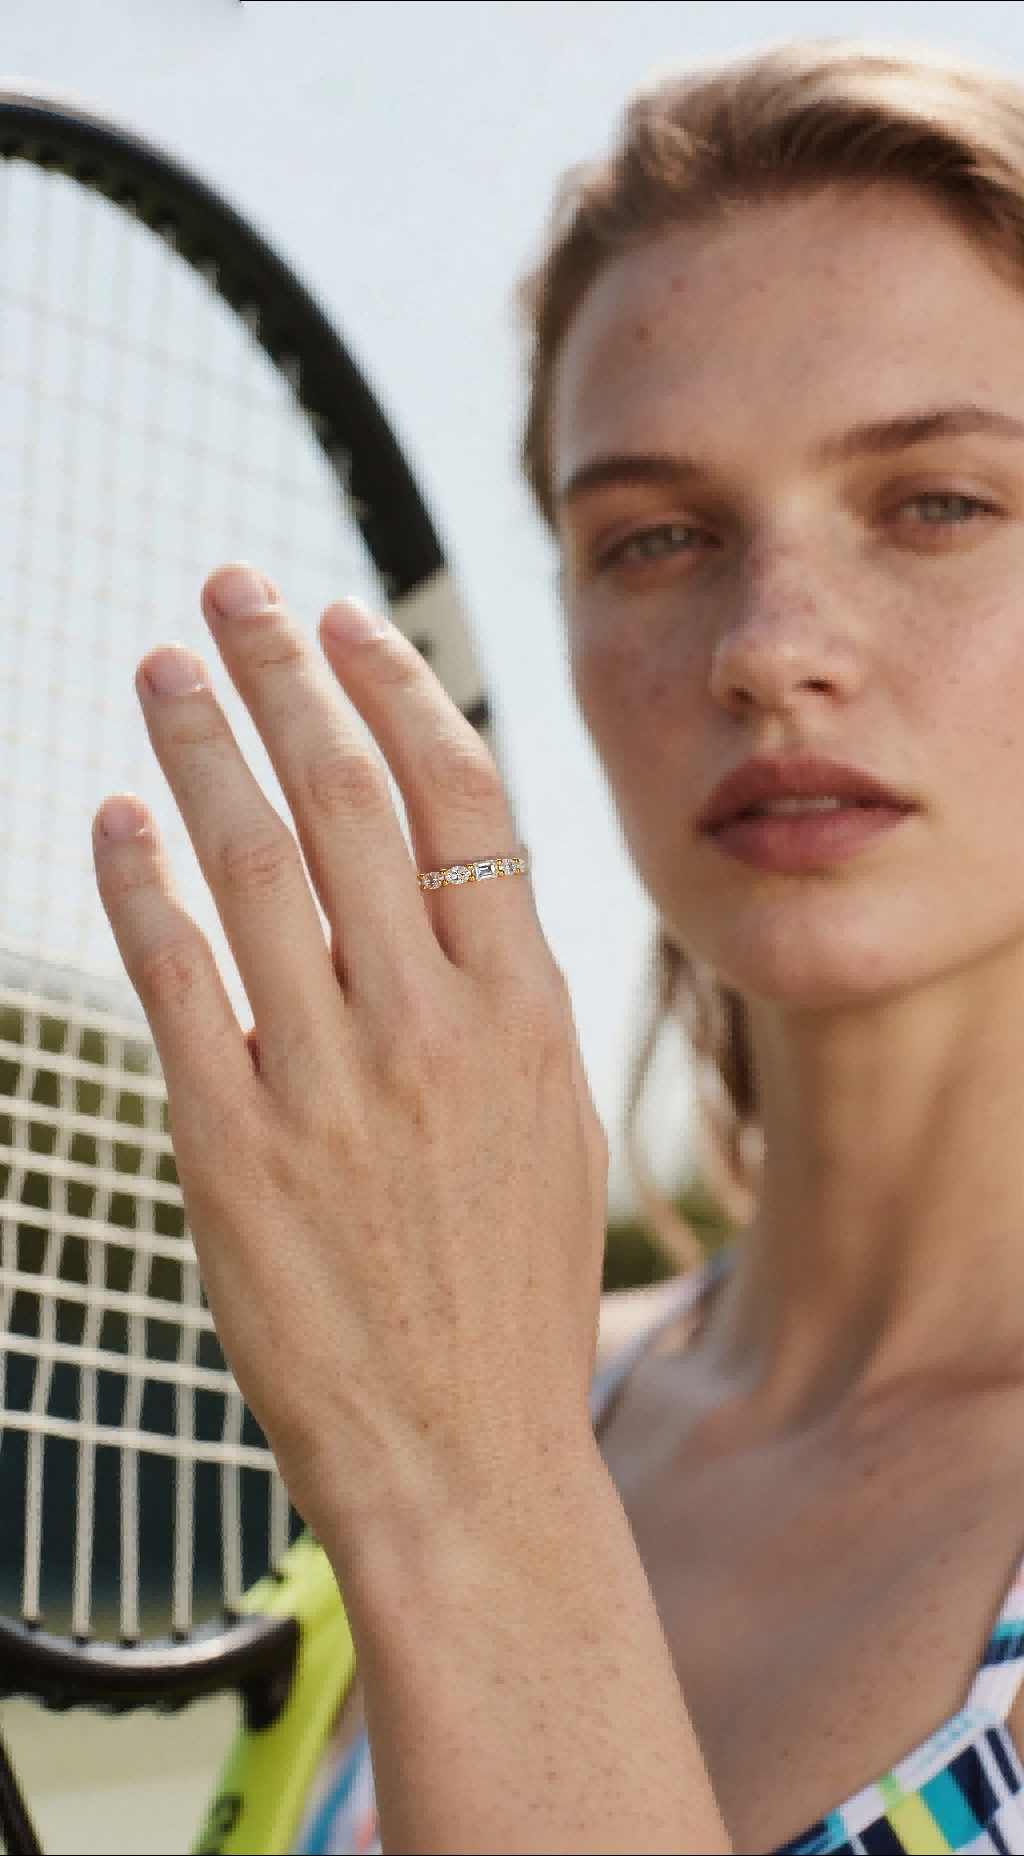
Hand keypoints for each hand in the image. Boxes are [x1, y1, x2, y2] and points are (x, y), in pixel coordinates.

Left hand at [92, 561, 609, 1571]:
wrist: (466, 1454)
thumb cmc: (508, 1291)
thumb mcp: (553, 1123)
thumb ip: (501, 995)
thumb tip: (445, 874)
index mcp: (525, 1012)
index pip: (458, 800)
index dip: (393, 689)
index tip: (341, 618)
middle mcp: (433, 1028)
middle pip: (348, 799)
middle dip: (282, 674)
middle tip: (230, 588)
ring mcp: (332, 1085)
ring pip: (255, 865)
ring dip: (200, 748)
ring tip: (159, 667)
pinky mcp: (235, 1149)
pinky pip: (177, 981)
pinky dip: (141, 883)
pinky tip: (116, 817)